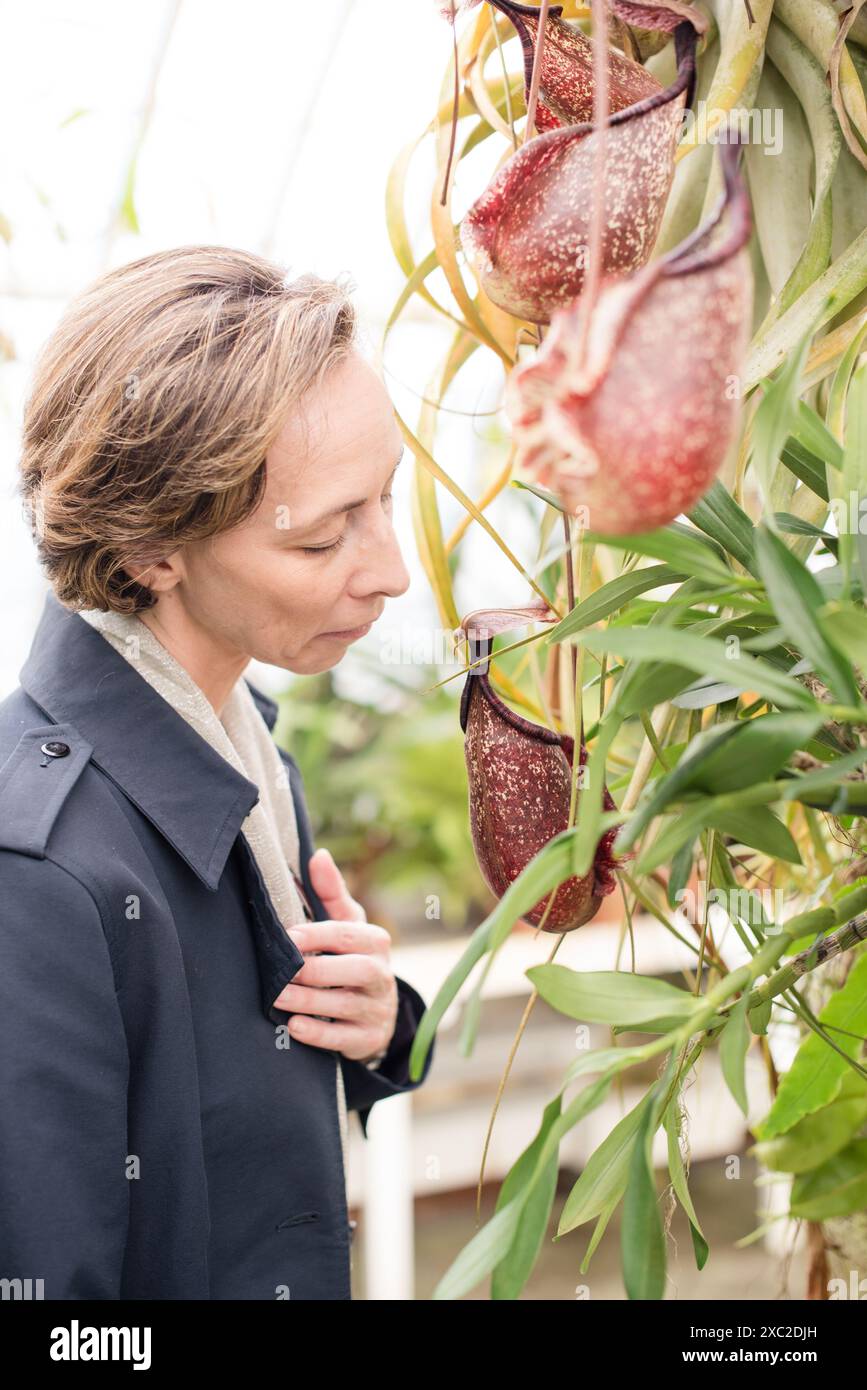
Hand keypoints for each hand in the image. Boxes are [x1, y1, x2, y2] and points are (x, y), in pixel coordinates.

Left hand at [272, 847, 398, 1063]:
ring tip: (277, 997)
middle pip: (356, 971)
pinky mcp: (367, 1039)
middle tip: (282, 971)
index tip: (288, 936)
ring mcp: (377, 1009)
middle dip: (316, 971)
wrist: (376, 1010)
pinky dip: (318, 1034)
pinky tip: (294, 1026)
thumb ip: (331, 892)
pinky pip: (344, 1039)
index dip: (318, 935)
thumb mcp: (347, 924)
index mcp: (376, 941)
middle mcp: (382, 974)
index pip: (349, 934)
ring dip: (309, 1001)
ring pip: (346, 1006)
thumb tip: (318, 856)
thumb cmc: (352, 956)